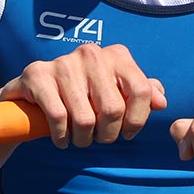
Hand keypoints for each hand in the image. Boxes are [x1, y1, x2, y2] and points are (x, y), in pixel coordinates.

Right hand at [0, 44, 166, 147]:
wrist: (32, 90)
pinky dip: (61, 137)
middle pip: (113, 110)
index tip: (127, 133)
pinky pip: (58, 118)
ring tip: (79, 139)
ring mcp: (63, 63)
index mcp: (116, 55)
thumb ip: (142, 93)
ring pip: (85, 119)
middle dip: (108, 135)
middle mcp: (91, 53)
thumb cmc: (83, 93)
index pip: (141, 91)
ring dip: (83, 139)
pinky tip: (62, 139)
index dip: (137, 121)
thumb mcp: (115, 91)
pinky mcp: (37, 75)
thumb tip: (161, 102)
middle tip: (99, 139)